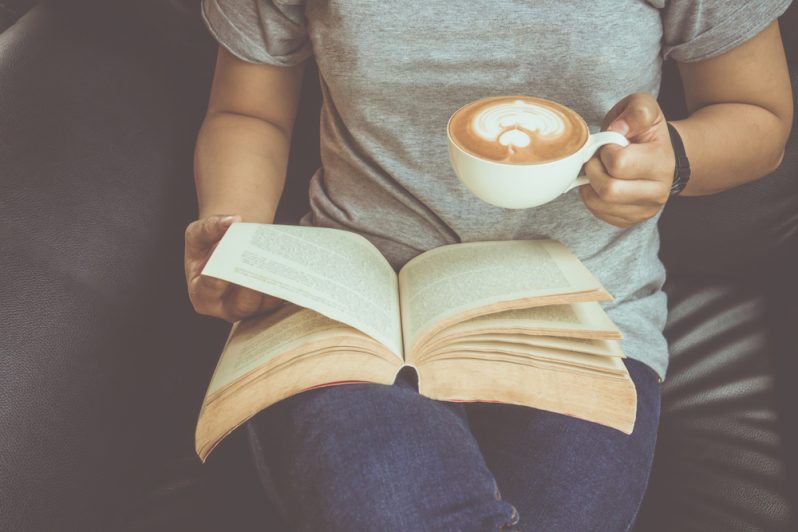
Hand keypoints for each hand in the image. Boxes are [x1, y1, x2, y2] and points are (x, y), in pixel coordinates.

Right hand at [184, 214, 282, 321]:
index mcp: (202, 295)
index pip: (211, 288)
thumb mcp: (198, 234)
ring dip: (273, 283)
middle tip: (264, 264)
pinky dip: (284, 283)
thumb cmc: (207, 246)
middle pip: (243, 303)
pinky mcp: (266, 306)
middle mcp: (225, 308)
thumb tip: (234, 220)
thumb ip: (210, 226)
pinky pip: (278, 298)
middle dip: (254, 284)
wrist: (228, 250)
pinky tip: (289, 266)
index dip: (222, 276)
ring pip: (264, 304)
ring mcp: (248, 309)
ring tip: (280, 263)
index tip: (233, 258)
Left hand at [580, 92, 675, 227]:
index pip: (619, 163)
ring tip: (602, 169)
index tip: (610, 144)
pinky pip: (598, 213)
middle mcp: (657, 192)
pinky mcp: (630, 220)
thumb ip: (636, 111)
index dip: (605, 151)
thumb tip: (617, 129)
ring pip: (600, 204)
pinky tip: (602, 182)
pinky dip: (592, 197)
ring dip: (591, 184)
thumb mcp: (644, 108)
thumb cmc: (645, 131)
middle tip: (599, 159)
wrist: (659, 154)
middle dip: (595, 170)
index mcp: (661, 162)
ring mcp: (644, 210)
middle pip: (609, 190)